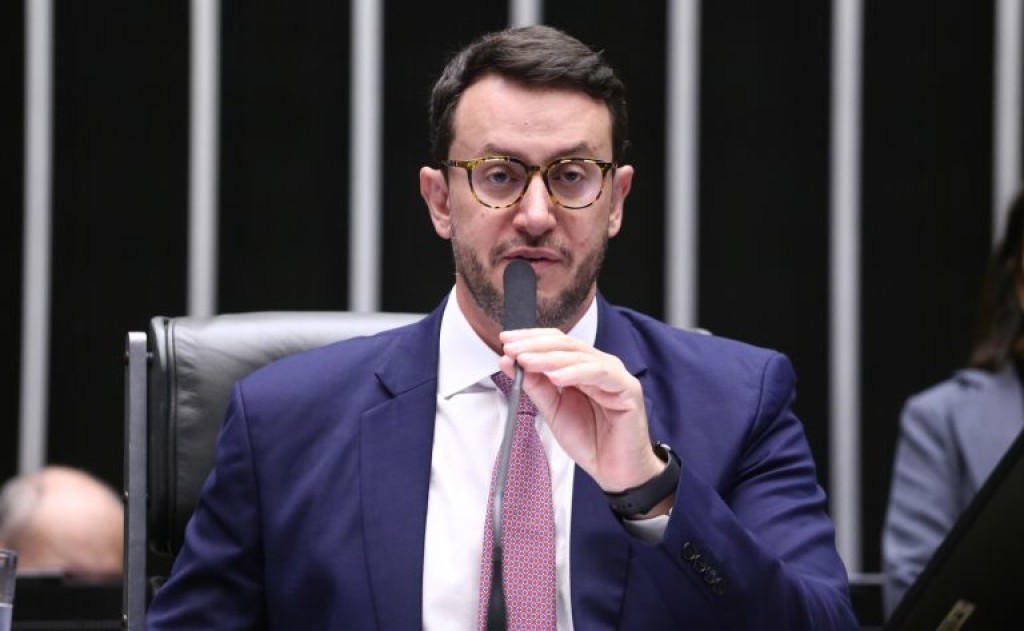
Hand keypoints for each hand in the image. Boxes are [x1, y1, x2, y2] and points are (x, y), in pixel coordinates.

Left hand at [498, 328, 666, 493]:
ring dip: (549, 357)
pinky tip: (555, 377)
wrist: (615, 471)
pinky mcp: (627, 389)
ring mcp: (614, 375)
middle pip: (566, 344)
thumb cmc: (590, 441)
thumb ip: (534, 386)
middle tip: (512, 349)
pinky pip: (599, 374)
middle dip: (535, 345)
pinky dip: (575, 373)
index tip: (506, 341)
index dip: (531, 339)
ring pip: (580, 356)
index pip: (556, 343)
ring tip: (526, 361)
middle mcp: (599, 366)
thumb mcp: (552, 411)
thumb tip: (510, 362)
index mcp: (582, 368)